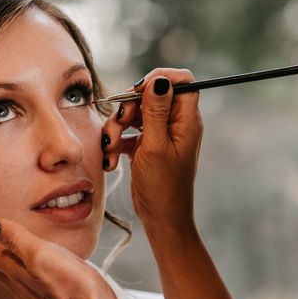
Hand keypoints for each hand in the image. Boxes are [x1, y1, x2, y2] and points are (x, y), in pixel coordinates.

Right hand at [102, 69, 202, 231]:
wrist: (160, 219)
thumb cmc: (163, 187)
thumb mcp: (155, 146)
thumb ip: (155, 111)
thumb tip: (159, 79)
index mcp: (186, 121)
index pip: (181, 82)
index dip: (159, 79)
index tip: (138, 90)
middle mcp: (176, 124)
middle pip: (151, 96)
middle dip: (129, 106)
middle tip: (120, 121)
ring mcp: (160, 135)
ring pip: (135, 114)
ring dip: (118, 127)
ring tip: (110, 147)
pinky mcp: (146, 147)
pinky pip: (128, 133)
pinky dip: (117, 142)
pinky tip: (111, 160)